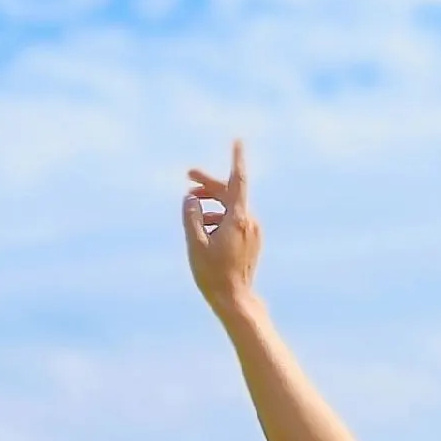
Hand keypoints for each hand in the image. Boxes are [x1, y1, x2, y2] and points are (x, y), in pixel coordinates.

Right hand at [183, 140, 261, 321]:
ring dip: (210, 205)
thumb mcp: (194, 243)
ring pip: (229, 208)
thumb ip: (190, 216)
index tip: (237, 141)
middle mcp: (249, 221)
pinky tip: (203, 230)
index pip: (237, 181)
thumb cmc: (213, 274)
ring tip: (191, 212)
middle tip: (188, 178)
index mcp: (238, 219)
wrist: (234, 300)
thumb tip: (190, 197)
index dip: (236, 159)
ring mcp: (252, 231)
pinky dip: (217, 218)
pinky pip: (233, 221)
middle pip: (229, 193)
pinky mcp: (250, 241)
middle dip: (208, 185)